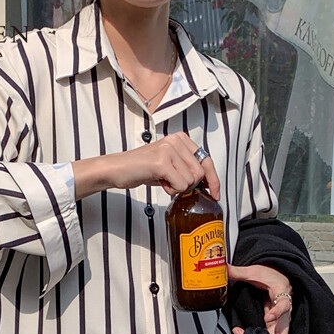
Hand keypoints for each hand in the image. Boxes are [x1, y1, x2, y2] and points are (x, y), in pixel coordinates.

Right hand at [72, 132, 220, 200]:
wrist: (119, 169)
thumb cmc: (143, 169)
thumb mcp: (169, 165)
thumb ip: (187, 169)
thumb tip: (206, 183)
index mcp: (181, 139)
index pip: (206, 160)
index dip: (213, 180)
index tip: (215, 194)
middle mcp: (177, 140)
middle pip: (200, 173)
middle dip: (188, 185)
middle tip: (171, 183)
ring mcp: (169, 149)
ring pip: (190, 181)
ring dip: (177, 188)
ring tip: (163, 180)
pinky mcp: (162, 162)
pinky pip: (180, 185)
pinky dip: (171, 190)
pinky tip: (160, 182)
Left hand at [227, 263, 292, 333]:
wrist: (280, 277)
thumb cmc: (271, 275)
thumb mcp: (255, 271)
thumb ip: (239, 272)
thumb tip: (223, 268)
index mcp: (282, 293)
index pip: (284, 305)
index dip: (277, 312)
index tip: (267, 317)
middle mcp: (285, 308)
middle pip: (284, 330)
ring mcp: (281, 318)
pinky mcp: (275, 323)